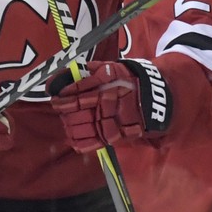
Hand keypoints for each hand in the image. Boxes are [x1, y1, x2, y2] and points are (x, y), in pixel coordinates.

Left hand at [49, 60, 171, 152]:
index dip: (64, 99)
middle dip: (65, 113)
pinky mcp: (117, 136)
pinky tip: (73, 141)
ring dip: (70, 127)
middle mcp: (106, 107)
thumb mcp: (116, 68)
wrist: (157, 97)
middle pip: (78, 114)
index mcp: (105, 90)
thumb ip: (98, 69)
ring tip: (65, 124)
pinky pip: (97, 142)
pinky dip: (83, 143)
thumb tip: (82, 68)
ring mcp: (111, 123)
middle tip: (59, 110)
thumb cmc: (132, 80)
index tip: (55, 99)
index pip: (78, 95)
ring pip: (84, 128)